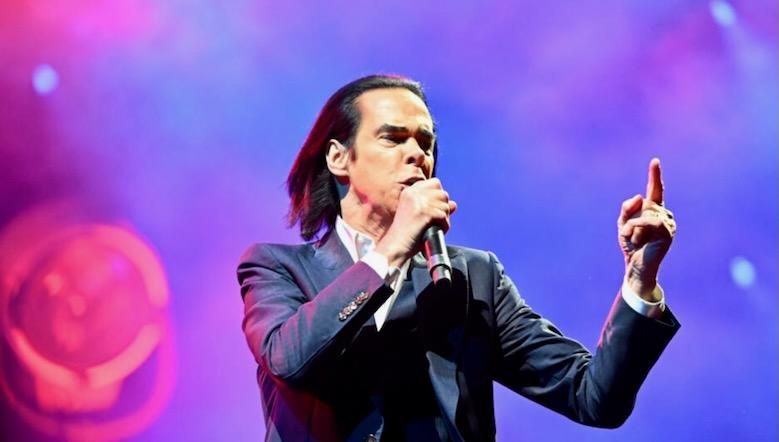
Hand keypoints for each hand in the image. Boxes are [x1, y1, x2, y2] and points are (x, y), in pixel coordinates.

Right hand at [375, 178, 457, 267]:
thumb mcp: (420, 216)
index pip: (435, 183)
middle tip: (434, 221)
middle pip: (443, 194)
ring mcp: (418, 202)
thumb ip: (435, 206)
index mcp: (409, 192)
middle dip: (443, 208)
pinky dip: (444, 226)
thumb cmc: (407, 235)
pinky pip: (444, 216)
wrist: (395, 247)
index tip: (434, 210)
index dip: (438, 197)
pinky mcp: (424, 212)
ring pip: (446, 205)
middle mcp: (414, 193)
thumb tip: (454, 204)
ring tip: (433, 227)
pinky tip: (434, 231)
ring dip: (444, 219)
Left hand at [617, 158, 676, 299]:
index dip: (655, 175)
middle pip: (641, 204)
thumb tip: (640, 196)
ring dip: (632, 228)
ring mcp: (668, 223)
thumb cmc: (631, 246)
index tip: (655, 161)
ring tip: (636, 241)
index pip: (655, 190)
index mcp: (653, 210)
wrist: (636, 267)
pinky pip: (648, 222)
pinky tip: (637, 241)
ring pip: (643, 214)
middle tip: (631, 237)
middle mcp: (664, 214)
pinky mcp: (667, 232)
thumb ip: (627, 208)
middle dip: (629, 220)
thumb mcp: (623, 224)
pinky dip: (637, 229)